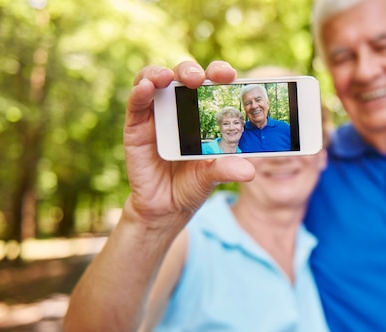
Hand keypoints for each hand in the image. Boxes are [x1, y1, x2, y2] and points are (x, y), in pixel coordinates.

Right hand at [123, 61, 255, 229]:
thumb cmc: (193, 184)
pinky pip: (136, 103)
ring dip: (161, 73)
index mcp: (204, 113)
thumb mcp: (213, 177)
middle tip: (199, 78)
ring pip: (156, 80)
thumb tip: (249, 171)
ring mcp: (157, 114)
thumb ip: (228, 170)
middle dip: (191, 71)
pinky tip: (146, 88)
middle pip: (184, 76)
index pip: (212, 84)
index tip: (229, 76)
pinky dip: (140, 91)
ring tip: (168, 78)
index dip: (219, 74)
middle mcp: (180, 107)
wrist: (166, 207)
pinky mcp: (136, 126)